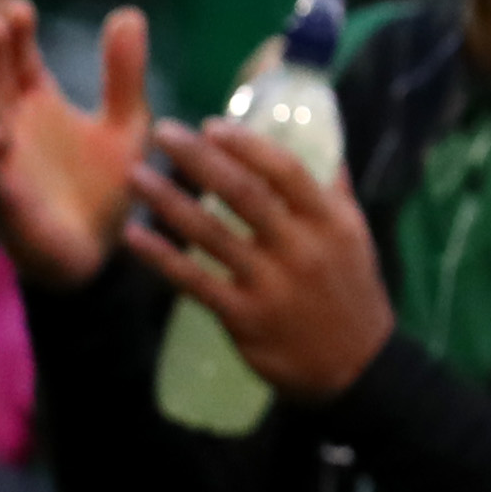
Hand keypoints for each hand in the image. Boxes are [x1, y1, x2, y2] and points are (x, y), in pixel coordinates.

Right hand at [0, 0, 151, 286]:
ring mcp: (5, 161)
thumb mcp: (126, 121)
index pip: (23, 59)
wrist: (99, 248)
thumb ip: (124, 72)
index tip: (19, 8)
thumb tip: (129, 12)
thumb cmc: (104, 181)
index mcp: (38, 102)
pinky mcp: (9, 199)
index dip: (19, 35)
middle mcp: (13, 125)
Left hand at [123, 121, 392, 403]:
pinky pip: (194, 281)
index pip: (286, 171)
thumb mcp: (356, 238)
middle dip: (198, 159)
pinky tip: (134, 235)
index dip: (246, 145)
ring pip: (211, 234)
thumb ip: (335, 192)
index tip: (211, 125)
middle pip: (243, 194)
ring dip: (169, 201)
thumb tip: (325, 144)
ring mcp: (271, 285)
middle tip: (162, 132)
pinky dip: (160, 257)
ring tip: (136, 176)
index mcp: (330, 223)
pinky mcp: (244, 317)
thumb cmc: (351, 292)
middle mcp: (301, 249)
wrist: (356, 366)